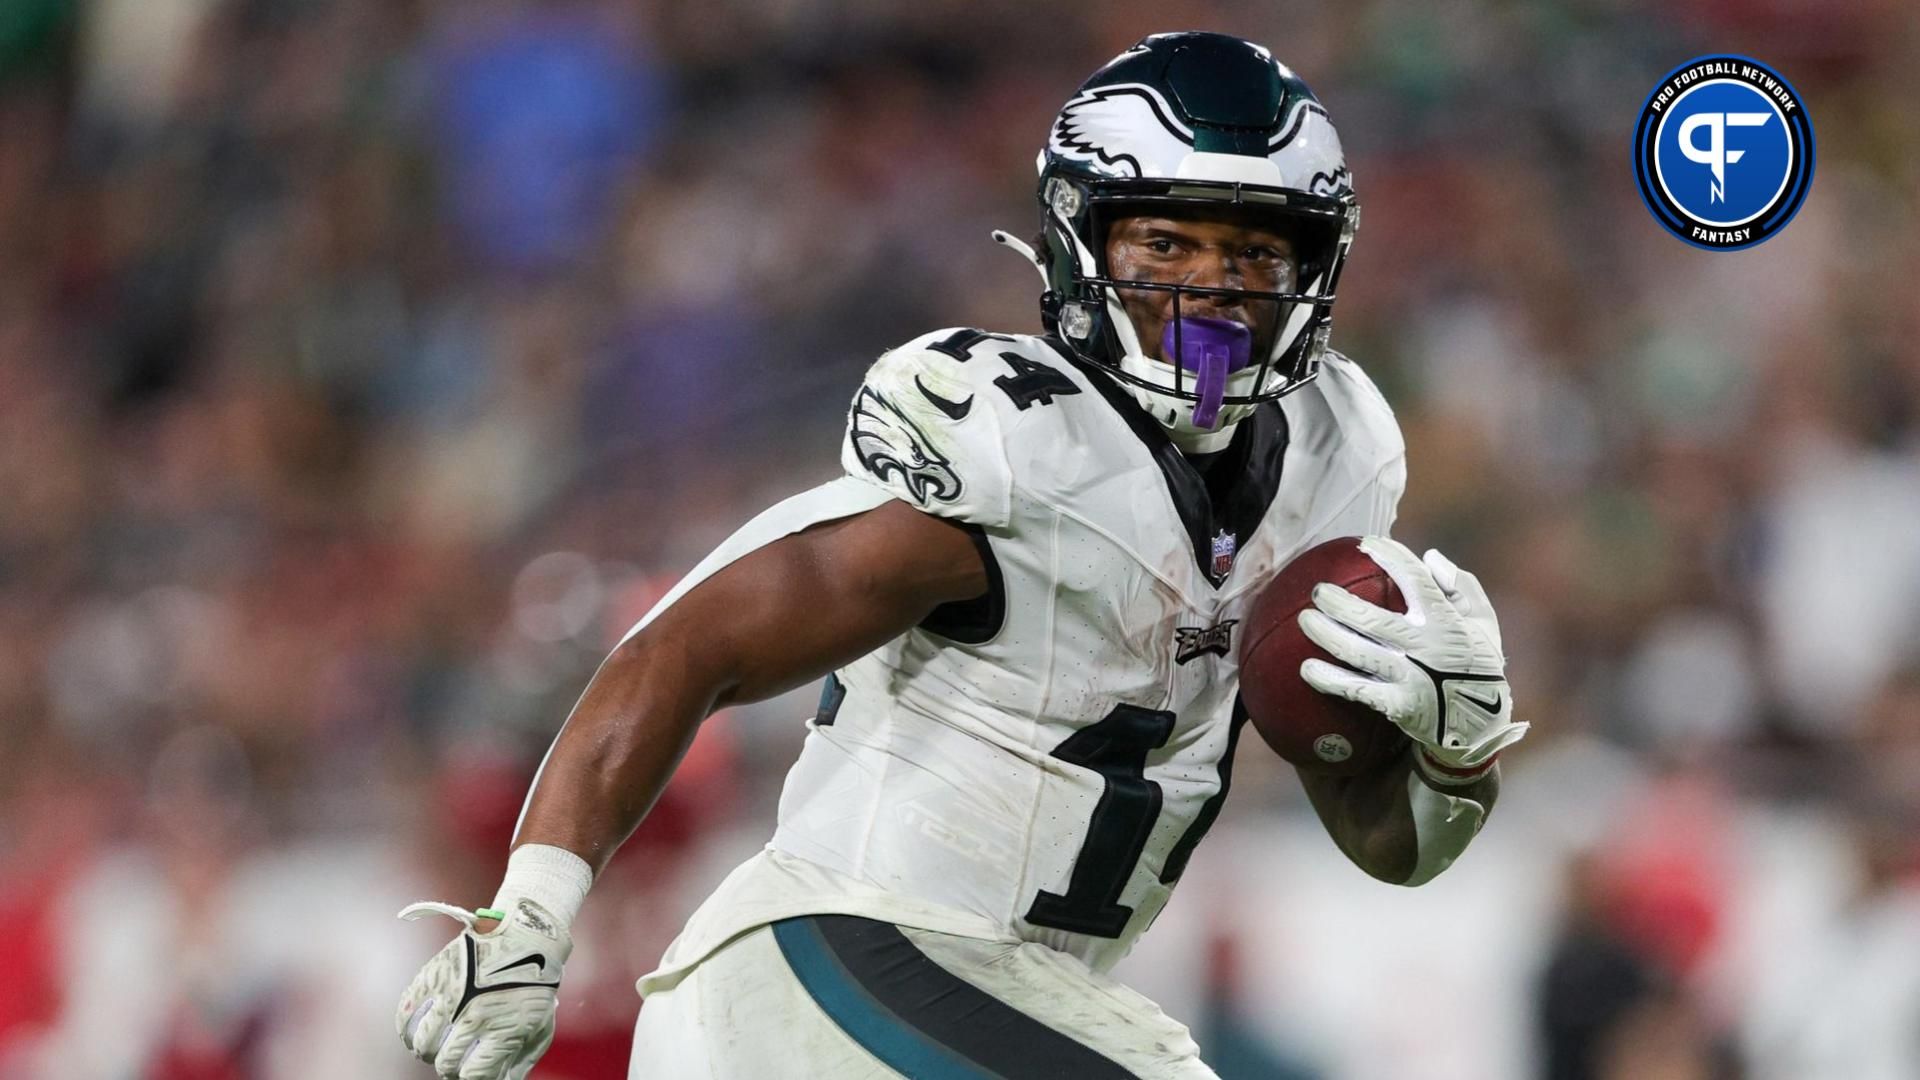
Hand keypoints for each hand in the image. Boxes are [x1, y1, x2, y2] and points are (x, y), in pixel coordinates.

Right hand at [396, 898, 570, 1079]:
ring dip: (425, 1051)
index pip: (474, 1075)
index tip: (469, 1072)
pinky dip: (403, 1027)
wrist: (528, 936)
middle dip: (447, 1067)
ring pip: (424, 1042)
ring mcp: (453, 996)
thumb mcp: (542, 1025)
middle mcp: (475, 1018)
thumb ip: (523, 1061)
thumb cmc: (537, 985)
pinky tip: (409, 1034)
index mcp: (503, 1033)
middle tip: (449, 1064)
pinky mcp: (435, 976)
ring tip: (429, 1051)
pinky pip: (406, 1011)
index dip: (469, 1077)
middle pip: (446, 1062)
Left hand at [1296, 537, 1527, 780]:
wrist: (1481, 726)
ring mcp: (1410, 677)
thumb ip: (1462, 585)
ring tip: (1305, 620)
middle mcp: (1425, 647)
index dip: (1391, 558)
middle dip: (1339, 602)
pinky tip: (1307, 668)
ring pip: (1358, 652)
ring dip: (1327, 635)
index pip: (1416, 581)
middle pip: (1373, 619)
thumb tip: (1429, 555)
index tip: (1367, 543)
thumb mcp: (1484, 622)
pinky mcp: (1398, 705)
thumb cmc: (1477, 664)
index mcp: (1446, 621)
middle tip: (1318, 591)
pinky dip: (1329, 679)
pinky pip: (1356, 689)